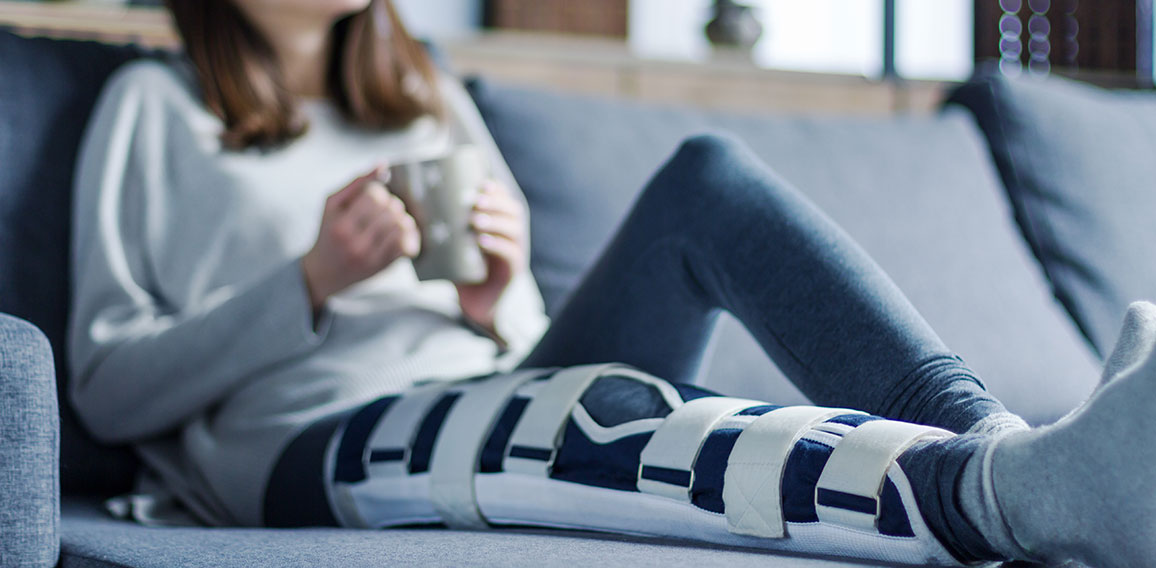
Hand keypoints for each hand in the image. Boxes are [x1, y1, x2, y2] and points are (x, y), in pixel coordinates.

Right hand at [301, 165, 420, 310]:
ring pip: (401, 226)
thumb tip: (384, 165)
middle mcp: (356, 243)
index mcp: (341, 225)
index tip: (372, 197)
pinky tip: (400, 233)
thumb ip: (357, 182)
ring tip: (393, 219)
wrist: (323, 272)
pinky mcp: (382, 267)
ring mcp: (371, 257)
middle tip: (384, 208)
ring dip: (402, 218)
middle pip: (390, 210)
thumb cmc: (329, 231)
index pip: (373, 196)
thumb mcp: (332, 204)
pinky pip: (406, 246)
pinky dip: (409, 235)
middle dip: (391, 204)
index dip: (378, 192)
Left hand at [456, 179, 527, 334]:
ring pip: (515, 231)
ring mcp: (516, 254)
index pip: (506, 201)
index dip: (497, 191)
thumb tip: (414, 208)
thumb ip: (444, 229)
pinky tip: (482, 241)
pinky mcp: (513, 271)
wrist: (475, 305)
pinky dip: (497, 245)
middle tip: (475, 202)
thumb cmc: (463, 270)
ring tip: (476, 221)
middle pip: (514, 211)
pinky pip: (511, 254)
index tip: (481, 184)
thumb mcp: (455, 245)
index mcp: (502, 226)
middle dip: (496, 203)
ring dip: (496, 222)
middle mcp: (513, 237)